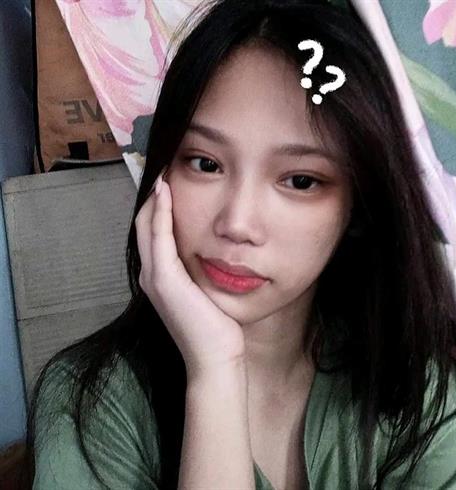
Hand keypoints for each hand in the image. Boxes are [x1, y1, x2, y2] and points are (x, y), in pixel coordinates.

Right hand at [134, 168, 246, 379]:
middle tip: (163, 168)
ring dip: (153, 198)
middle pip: (144, 224)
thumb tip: (216, 252)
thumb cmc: (216, 327)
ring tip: (163, 172)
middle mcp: (151, 274)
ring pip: (146, 226)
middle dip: (152, 196)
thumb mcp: (206, 293)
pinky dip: (159, 212)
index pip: (153, 232)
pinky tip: (166, 191)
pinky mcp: (163, 279)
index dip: (157, 206)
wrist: (214, 357)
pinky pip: (158, 236)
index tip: (169, 181)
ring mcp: (153, 277)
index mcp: (160, 277)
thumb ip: (201, 271)